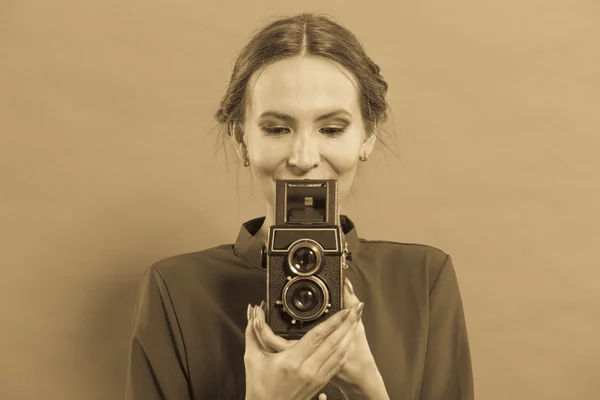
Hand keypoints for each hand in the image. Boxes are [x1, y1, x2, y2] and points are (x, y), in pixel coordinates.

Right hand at [244, 300, 362, 399]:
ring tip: (356, 321)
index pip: (318, 336)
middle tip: (357, 308)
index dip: (333, 321)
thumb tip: (253, 312)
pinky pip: (337, 364)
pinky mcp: (320, 384)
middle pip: (334, 342)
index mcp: (292, 361)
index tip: (344, 309)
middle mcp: (308, 370)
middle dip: (347, 324)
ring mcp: (316, 378)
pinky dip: (345, 350)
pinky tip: (348, 341)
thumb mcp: (253, 358)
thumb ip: (253, 333)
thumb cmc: (259, 387)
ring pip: (339, 353)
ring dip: (349, 336)